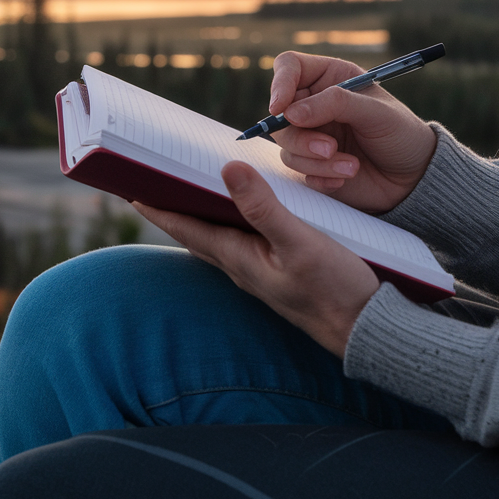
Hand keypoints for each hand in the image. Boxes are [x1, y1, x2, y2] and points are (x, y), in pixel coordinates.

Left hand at [133, 161, 379, 357]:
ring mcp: (260, 270)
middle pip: (197, 231)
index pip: (186, 228)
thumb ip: (263, 207)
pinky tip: (243, 209)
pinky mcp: (279, 270)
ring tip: (191, 186)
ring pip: (218, 236)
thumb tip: (226, 169)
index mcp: (239, 258)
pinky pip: (243, 240)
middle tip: (155, 179)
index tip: (131, 187)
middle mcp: (242, 266)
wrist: (366, 330)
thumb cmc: (335, 290)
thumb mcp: (300, 242)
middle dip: (174, 206)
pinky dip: (232, 219)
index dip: (159, 208)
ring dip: (202, 212)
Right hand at [269, 51, 436, 213]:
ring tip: (351, 166)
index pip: (289, 67)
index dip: (279, 83)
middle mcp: (314, 105)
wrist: (413, 177)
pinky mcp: (312, 165)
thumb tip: (288, 112)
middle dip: (301, 136)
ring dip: (315, 160)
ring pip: (287, 146)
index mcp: (330, 78)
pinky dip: (320, 177)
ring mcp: (311, 135)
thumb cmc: (401, 133)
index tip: (280, 108)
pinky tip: (346, 177)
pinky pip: (299, 171)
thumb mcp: (375, 111)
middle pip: (279, 114)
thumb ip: (335, 104)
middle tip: (329, 148)